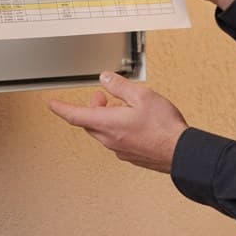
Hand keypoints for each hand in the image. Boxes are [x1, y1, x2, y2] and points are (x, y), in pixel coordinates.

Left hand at [48, 72, 187, 172]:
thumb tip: (106, 79)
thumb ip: (120, 87)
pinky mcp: (130, 155)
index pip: (76, 116)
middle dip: (92, 108)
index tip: (52, 104)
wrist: (182, 152)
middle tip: (101, 96)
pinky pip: (115, 139)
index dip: (62, 109)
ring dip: (105, 117)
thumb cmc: (164, 128)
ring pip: (102, 132)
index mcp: (108, 124)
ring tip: (120, 107)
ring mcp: (120, 150)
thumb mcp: (142, 96)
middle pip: (90, 123)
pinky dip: (116, 127)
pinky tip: (132, 121)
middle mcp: (110, 140)